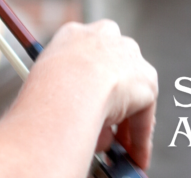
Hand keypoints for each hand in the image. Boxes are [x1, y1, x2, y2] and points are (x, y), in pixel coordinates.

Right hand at [42, 20, 157, 168]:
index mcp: (75, 34)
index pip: (87, 56)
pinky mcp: (146, 78)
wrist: (70, 85)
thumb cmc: (46, 86)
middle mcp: (105, 36)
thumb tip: (69, 113)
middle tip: (103, 124)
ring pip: (128, 92)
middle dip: (110, 98)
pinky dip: (138, 136)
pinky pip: (142, 112)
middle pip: (112, 70)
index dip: (87, 82)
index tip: (85, 101)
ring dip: (123, 120)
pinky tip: (134, 155)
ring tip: (115, 148)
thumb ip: (61, 88)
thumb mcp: (44, 80)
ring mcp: (128, 55)